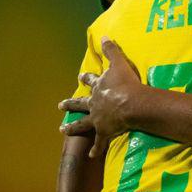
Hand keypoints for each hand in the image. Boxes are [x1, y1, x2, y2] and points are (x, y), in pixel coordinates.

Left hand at [59, 38, 142, 156]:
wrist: (131, 104)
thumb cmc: (126, 83)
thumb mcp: (119, 63)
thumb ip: (111, 50)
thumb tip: (103, 36)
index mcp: (98, 88)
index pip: (90, 80)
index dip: (85, 78)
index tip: (79, 77)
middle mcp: (94, 103)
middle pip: (79, 104)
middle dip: (70, 104)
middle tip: (60, 106)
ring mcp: (97, 119)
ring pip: (82, 124)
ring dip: (72, 127)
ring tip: (62, 130)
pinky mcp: (104, 132)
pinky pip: (99, 142)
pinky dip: (95, 149)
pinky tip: (91, 155)